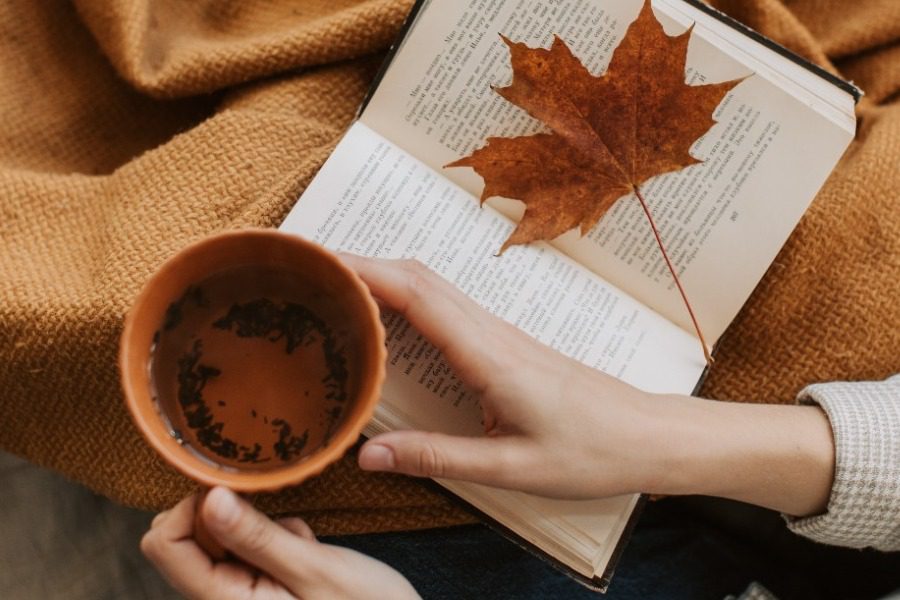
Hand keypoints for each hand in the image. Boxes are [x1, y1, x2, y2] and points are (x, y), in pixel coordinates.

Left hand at [141, 486, 418, 599]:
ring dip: (256, 529)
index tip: (234, 491)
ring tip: (302, 546)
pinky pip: (246, 550)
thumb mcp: (316, 570)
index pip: (165, 544)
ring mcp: (240, 597)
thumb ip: (256, 536)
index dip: (191, 507)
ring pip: (219, 540)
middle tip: (277, 522)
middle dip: (227, 516)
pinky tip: (307, 553)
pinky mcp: (259, 590)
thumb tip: (207, 497)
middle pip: (185, 539)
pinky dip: (274, 540)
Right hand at [343, 256, 834, 515]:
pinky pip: (445, 306)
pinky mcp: (503, 343)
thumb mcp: (511, 468)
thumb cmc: (591, 452)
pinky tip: (386, 318)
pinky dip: (406, 297)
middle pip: (417, 276)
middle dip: (360, 263)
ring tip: (331, 285)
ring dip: (381, 275)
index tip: (317, 262)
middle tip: (306, 268)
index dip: (363, 271)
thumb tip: (368, 454)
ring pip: (431, 285)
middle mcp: (490, 332)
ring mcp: (498, 333)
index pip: (416, 295)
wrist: (648, 435)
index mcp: (488, 354)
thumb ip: (438, 459)